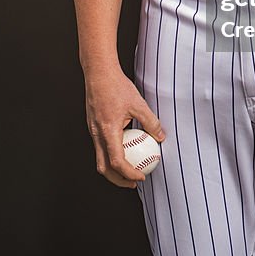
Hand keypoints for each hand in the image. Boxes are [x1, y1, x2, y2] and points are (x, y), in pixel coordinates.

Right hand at [84, 65, 165, 187]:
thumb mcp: (138, 104)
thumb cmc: (117, 86)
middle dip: (118, 180)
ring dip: (113, 168)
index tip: (141, 177)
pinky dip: (111, 154)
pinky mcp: (92, 126)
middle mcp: (97, 134)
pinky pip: (100, 147)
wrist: (98, 73)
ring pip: (100, 158)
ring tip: (130, 170)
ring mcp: (92, 131)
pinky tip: (125, 149)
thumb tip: (161, 136)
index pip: (117, 162)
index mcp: (108, 131)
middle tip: (134, 182)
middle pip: (104, 167)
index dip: (129, 174)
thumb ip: (150, 122)